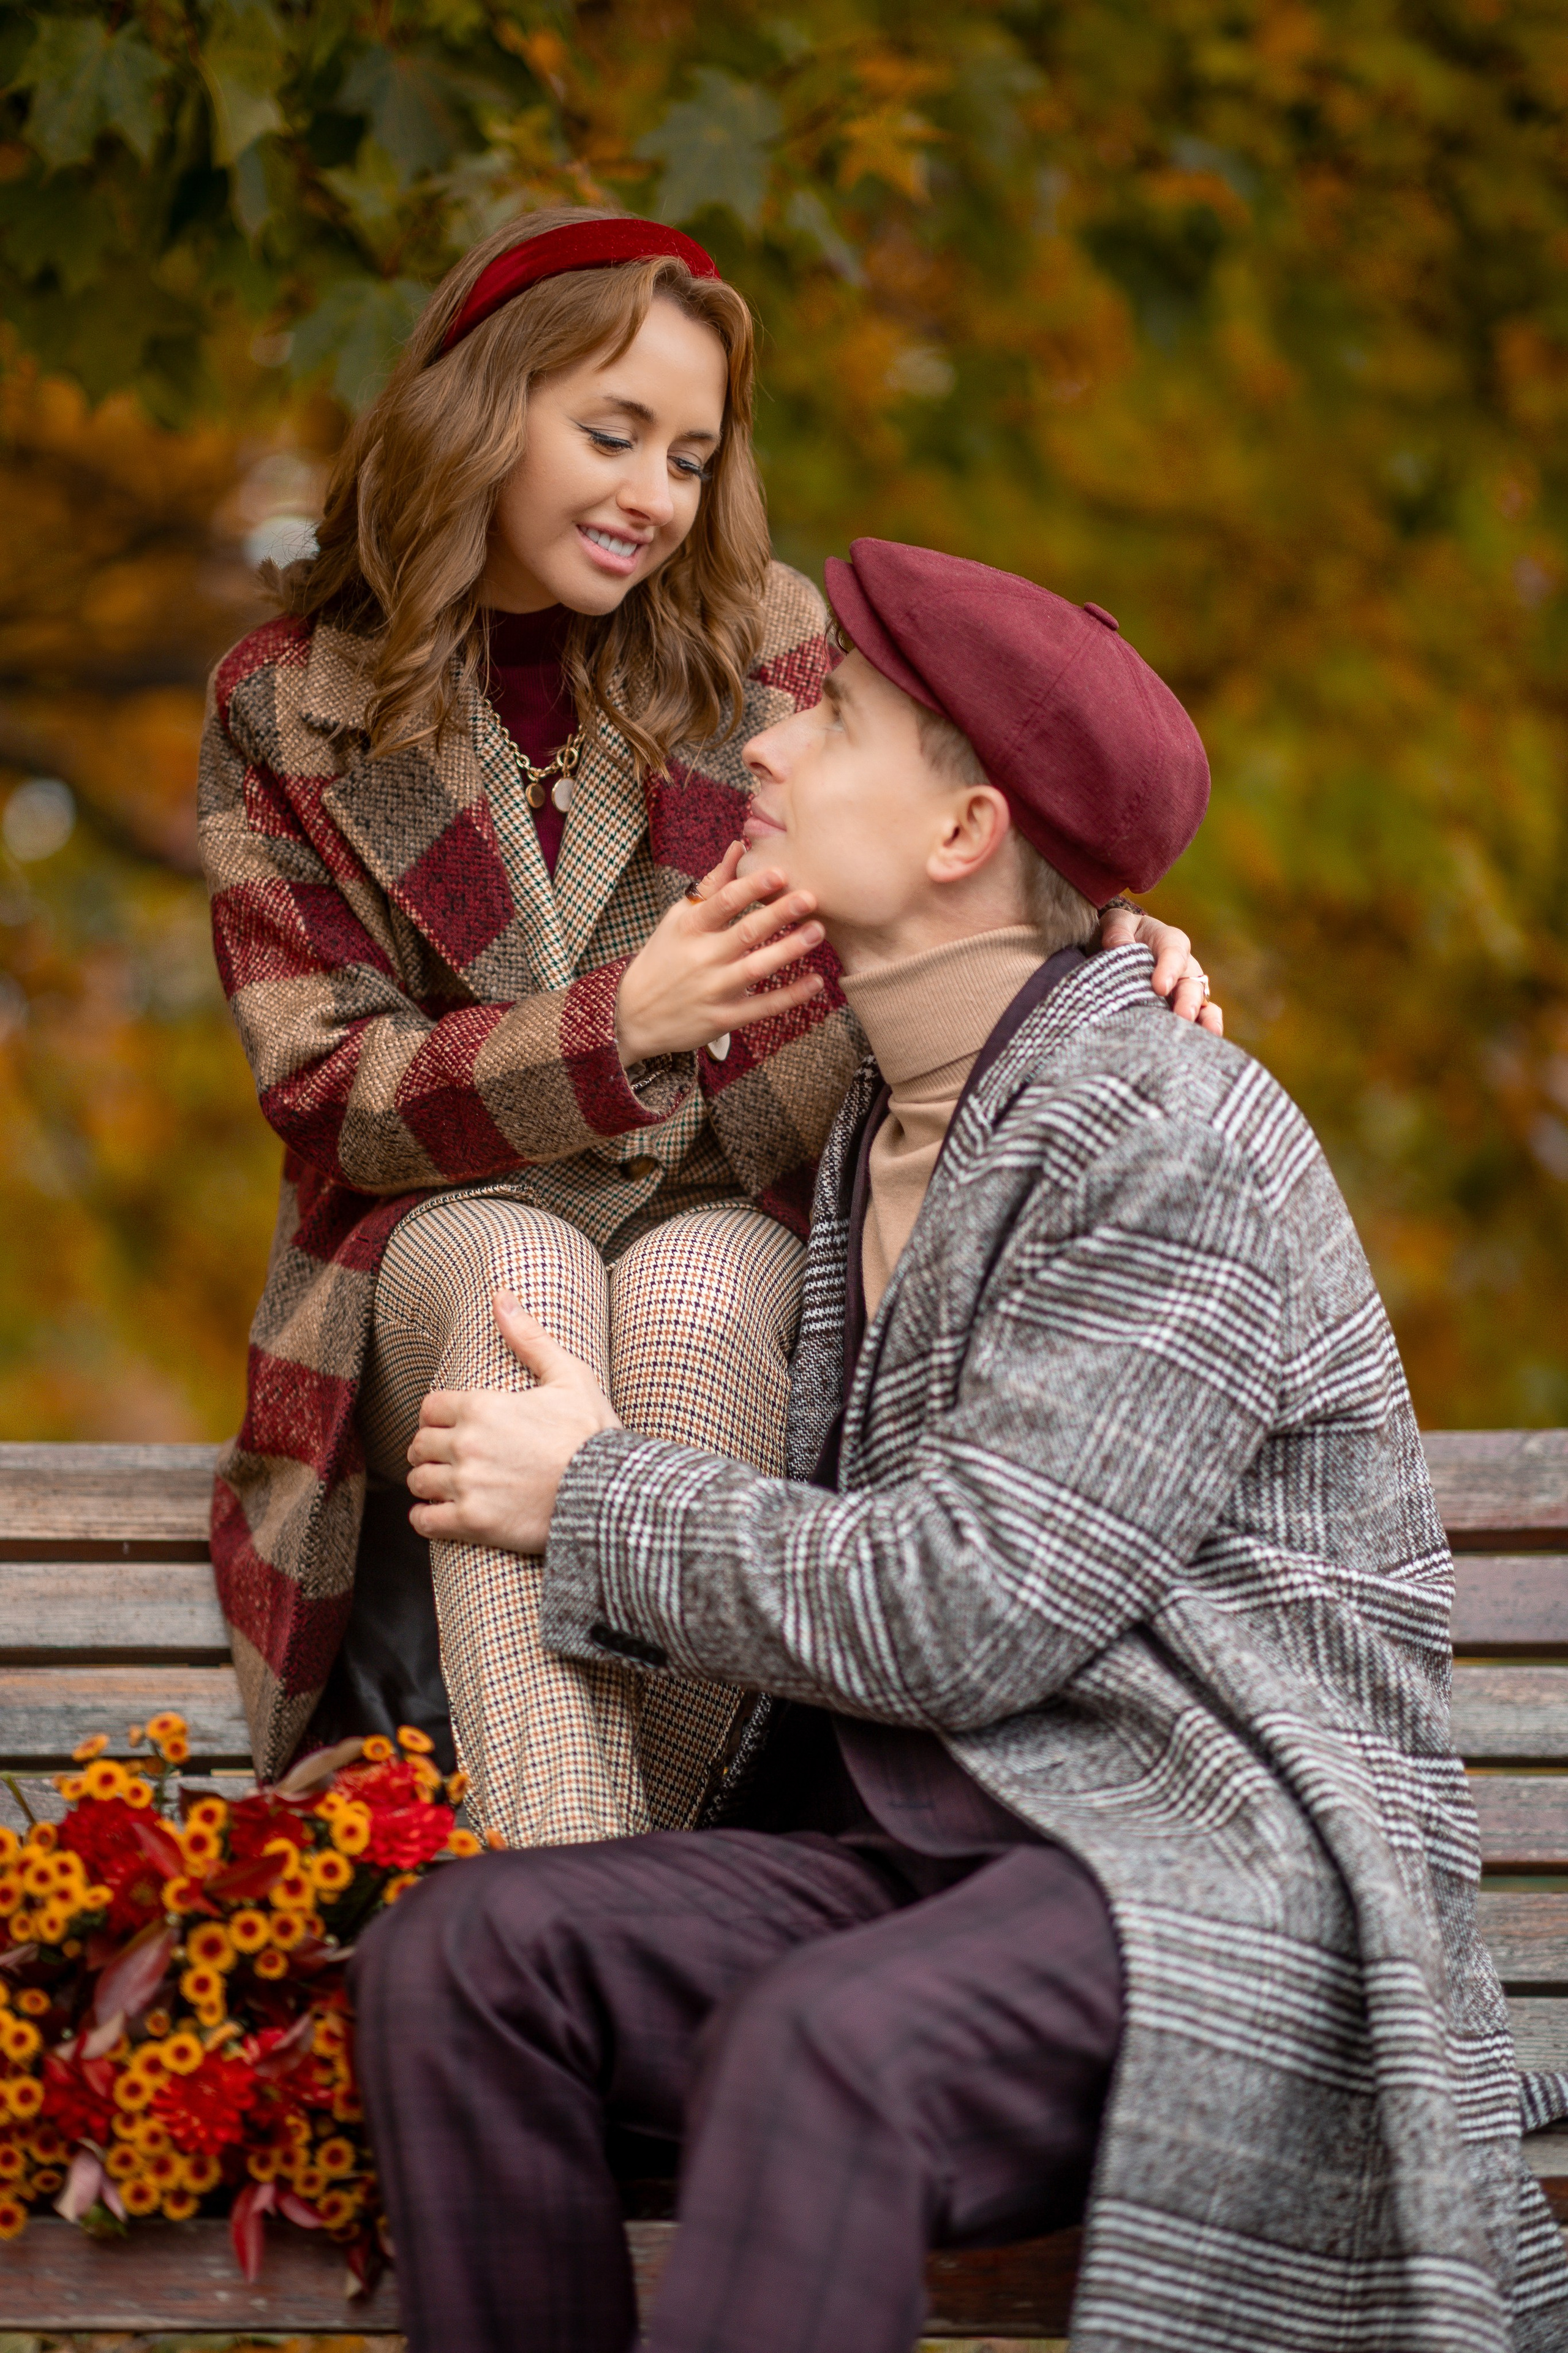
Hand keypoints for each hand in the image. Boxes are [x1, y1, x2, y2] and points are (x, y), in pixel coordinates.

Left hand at [406, 1295, 620, 1555]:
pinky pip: (425, 1522)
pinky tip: (442, 1515)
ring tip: (446, 1486)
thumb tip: (500, 1296)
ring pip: (419, 1482)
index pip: (430, 1408)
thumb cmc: (591, 1434)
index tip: (450, 1427)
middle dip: (430, 1450)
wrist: (608, 1491)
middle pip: (419, 1445)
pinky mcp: (472, 1522)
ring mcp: (467, 1484)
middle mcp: (466, 1444)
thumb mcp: (568, 1376)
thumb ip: (528, 1337)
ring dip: (428, 1483)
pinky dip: (427, 1519)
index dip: (438, 1417)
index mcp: (482, 1407)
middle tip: (447, 1458)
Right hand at [615, 842, 825, 1064]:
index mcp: (690, 927)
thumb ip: (712, 885)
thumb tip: (739, 846)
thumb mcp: (679, 919)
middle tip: (809, 898)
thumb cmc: (663, 957)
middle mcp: (701, 957)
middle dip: (778, 914)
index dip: (752, 886)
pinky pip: (760, 1008)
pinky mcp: (721, 1019)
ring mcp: (712, 990)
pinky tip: (815, 982)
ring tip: (817, 931)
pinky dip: (789, 996)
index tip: (781, 872)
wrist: (633, 1015)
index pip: (723, 902)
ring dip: (788, 950)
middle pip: (745, 932)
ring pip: (755, 968)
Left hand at [1099, 903, 1222, 1034]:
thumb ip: (1117, 931)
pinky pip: (1199, 1020)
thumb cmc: (1123, 933)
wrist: (1123, 948)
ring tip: (1204, 1037)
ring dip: (1204, 1021)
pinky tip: (1197, 1050)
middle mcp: (1185, 967)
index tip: (1159, 987)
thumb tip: (1117, 947)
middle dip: (1188, 1001)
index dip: (1169, 969)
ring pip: (1203, 1005)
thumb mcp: (1117, 922)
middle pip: (1192, 984)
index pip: (1174, 953)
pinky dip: (1201, 1033)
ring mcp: (1185, 990)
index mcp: (1170, 941)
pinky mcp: (1181, 1009)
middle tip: (1182, 1017)